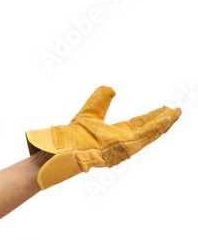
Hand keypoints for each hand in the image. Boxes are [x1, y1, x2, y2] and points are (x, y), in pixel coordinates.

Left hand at [25, 86, 180, 189]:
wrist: (62, 148)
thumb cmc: (72, 135)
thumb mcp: (90, 112)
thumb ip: (100, 100)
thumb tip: (111, 88)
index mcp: (117, 134)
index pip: (140, 124)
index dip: (154, 117)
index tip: (167, 109)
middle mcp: (122, 142)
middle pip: (148, 131)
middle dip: (164, 122)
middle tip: (177, 111)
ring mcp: (123, 148)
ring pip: (148, 135)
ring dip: (162, 125)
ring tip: (174, 114)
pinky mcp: (122, 150)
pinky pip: (141, 139)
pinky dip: (154, 130)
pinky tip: (164, 121)